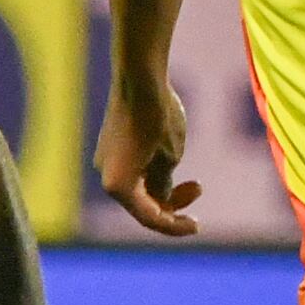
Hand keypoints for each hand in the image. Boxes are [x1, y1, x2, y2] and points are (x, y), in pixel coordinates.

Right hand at [95, 84, 198, 237]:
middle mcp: (107, 176)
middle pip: (142, 204)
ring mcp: (107, 160)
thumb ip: (165, 185)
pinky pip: (133, 171)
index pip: (150, 217)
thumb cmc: (158, 116)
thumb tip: (161, 198)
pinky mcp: (111, 146)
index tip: (197, 225)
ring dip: (165, 187)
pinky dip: (153, 172)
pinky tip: (172, 157)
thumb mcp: (170, 156)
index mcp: (119, 186)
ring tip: (194, 179)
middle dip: (171, 203)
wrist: (139, 77)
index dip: (175, 226)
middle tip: (198, 189)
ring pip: (139, 187)